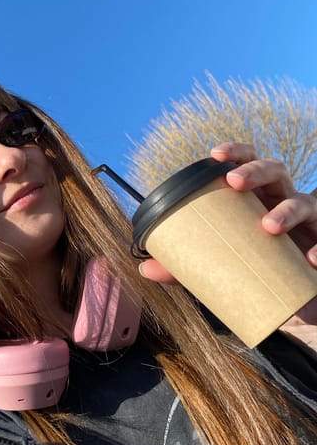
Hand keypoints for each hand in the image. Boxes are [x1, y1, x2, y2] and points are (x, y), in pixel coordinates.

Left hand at [138, 142, 316, 352]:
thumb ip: (186, 264)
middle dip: (255, 170)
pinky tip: (311, 260)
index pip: (249, 161)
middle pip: (275, 169)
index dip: (236, 151)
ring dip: (287, 209)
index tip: (214, 154)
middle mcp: (283, 199)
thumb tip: (145, 268)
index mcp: (257, 196)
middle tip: (233, 181)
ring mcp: (309, 221)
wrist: (299, 292)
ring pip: (304, 202)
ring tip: (268, 226)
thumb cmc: (257, 263)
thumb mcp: (221, 261)